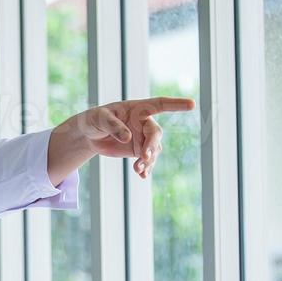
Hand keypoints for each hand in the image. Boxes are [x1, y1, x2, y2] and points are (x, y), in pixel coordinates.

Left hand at [47, 96, 194, 184]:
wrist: (90, 134)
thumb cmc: (95, 119)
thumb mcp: (100, 119)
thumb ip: (114, 126)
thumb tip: (128, 138)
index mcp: (138, 108)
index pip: (160, 104)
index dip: (176, 105)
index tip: (192, 105)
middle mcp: (144, 122)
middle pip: (155, 134)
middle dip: (152, 146)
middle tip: (144, 158)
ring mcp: (143, 138)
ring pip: (153, 150)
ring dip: (148, 160)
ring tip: (138, 169)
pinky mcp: (139, 151)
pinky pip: (147, 160)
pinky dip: (146, 168)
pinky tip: (142, 176)